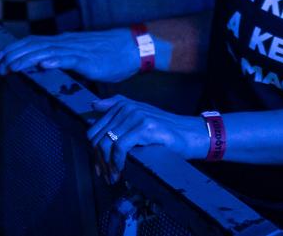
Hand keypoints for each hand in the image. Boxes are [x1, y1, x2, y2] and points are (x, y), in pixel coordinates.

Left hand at [0, 28, 139, 81]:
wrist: (135, 47)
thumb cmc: (111, 53)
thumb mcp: (83, 55)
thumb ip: (66, 58)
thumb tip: (48, 66)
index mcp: (65, 42)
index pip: (34, 42)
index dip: (15, 49)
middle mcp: (68, 43)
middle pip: (35, 45)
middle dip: (14, 55)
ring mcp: (78, 50)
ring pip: (48, 52)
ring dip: (28, 59)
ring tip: (12, 66)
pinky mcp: (89, 59)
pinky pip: (70, 59)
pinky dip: (55, 60)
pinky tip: (44, 64)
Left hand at [86, 96, 207, 175]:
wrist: (188, 134)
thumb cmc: (163, 130)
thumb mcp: (139, 116)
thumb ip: (117, 108)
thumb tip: (93, 104)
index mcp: (123, 104)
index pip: (93, 131)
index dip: (93, 152)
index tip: (99, 167)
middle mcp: (127, 107)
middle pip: (97, 139)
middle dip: (98, 161)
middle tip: (105, 175)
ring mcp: (136, 115)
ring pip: (106, 143)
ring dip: (107, 165)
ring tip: (112, 178)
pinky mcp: (144, 126)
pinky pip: (120, 147)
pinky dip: (117, 162)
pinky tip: (121, 171)